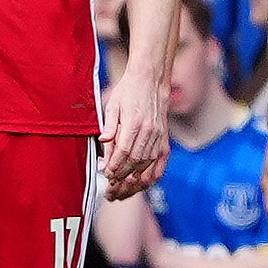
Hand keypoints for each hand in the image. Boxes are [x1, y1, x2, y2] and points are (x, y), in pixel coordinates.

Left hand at [99, 73, 167, 199]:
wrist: (151, 80)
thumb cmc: (128, 91)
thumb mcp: (113, 105)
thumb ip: (109, 125)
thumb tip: (103, 142)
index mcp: (134, 122)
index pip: (124, 150)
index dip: (115, 165)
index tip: (107, 173)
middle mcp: (149, 131)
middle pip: (136, 160)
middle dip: (123, 175)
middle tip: (111, 185)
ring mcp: (159, 135)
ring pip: (148, 163)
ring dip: (135, 178)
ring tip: (124, 187)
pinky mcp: (165, 138)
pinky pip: (161, 161)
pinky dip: (154, 174)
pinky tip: (145, 183)